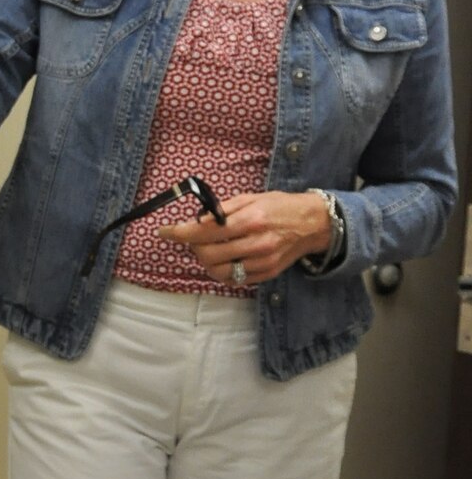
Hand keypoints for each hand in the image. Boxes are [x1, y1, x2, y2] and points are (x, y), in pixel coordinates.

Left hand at [157, 191, 334, 287]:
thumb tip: (197, 220)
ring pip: (218, 272)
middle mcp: (256, 244)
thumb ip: (223, 210)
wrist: (314, 225)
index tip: (164, 232)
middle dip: (192, 246)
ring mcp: (262, 263)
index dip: (180, 233)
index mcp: (251, 220)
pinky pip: (234, 280)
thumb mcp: (252, 198)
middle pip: (208, 255)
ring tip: (209, 248)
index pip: (205, 232)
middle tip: (193, 237)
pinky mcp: (266, 275)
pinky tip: (224, 258)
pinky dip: (222, 271)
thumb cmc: (280, 206)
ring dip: (205, 261)